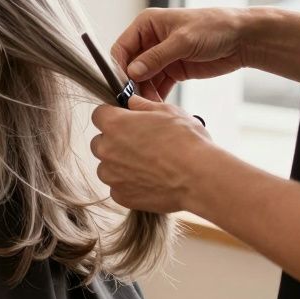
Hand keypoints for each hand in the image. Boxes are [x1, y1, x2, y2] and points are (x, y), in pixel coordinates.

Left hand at [90, 96, 214, 213]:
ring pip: (107, 166)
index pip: (99, 115)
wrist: (200, 179)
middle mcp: (106, 149)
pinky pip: (118, 187)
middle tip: (141, 145)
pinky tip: (150, 181)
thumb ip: (143, 105)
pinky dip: (129, 185)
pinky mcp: (120, 195)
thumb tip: (132, 103)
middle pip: (100, 142)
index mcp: (114, 124)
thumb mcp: (169, 112)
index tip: (126, 121)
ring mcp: (111, 175)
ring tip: (149, 166)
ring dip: (120, 165)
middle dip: (115, 142)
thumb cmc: (188, 143)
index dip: (113, 116)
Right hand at [109, 7, 246, 100]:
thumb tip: (131, 73)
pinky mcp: (172, 70)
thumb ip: (155, 58)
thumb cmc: (214, 28)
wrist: (244, 38)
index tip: (122, 85)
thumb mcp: (182, 41)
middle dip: (131, 83)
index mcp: (146, 25)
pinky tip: (157, 106)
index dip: (119, 66)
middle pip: (130, 66)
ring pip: (142, 79)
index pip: (122, 48)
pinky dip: (156, 95)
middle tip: (134, 101)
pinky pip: (157, 85)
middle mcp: (149, 40)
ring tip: (147, 107)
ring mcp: (160, 56)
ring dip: (144, 92)